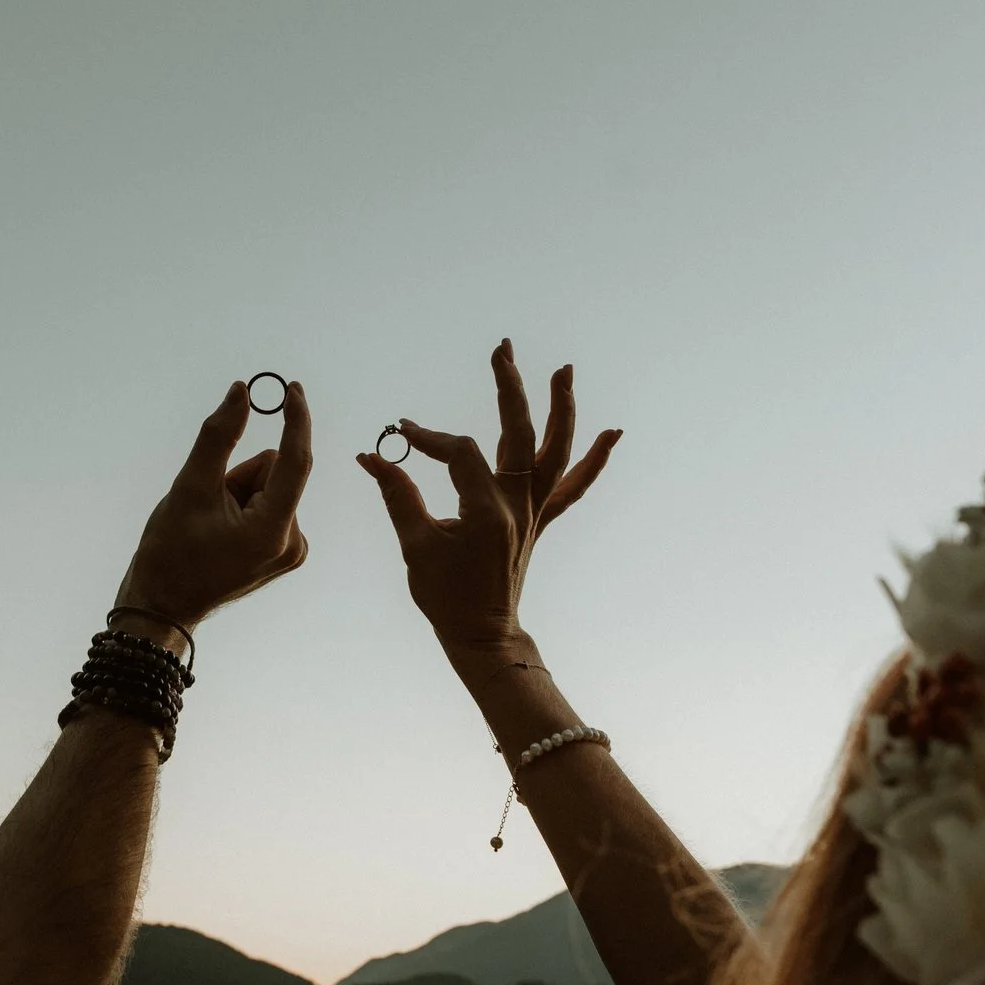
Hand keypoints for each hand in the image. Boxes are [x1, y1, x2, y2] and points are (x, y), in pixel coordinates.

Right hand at [115, 379, 312, 629]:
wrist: (162, 606)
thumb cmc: (170, 552)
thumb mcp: (190, 487)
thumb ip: (219, 436)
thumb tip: (242, 392)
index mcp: (273, 530)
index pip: (294, 461)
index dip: (295, 420)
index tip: (293, 388)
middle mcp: (291, 542)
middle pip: (273, 473)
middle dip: (240, 476)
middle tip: (207, 506)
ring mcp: (289, 551)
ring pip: (269, 488)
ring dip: (239, 492)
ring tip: (211, 524)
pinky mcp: (283, 553)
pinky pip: (268, 506)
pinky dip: (243, 507)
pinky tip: (220, 532)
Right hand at [358, 340, 619, 654]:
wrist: (482, 636)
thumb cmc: (446, 597)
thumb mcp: (416, 547)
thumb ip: (398, 496)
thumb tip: (372, 456)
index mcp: (487, 512)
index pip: (460, 453)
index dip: (430, 438)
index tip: (401, 433)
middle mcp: (519, 506)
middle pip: (520, 433)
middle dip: (512, 387)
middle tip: (502, 348)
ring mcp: (534, 513)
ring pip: (556, 451)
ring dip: (563, 409)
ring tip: (563, 370)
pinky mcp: (540, 521)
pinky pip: (572, 486)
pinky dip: (593, 461)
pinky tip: (613, 433)